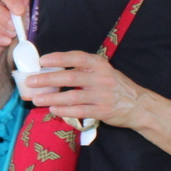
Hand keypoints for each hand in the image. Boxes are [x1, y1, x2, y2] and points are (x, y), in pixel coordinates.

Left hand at [21, 50, 148, 129]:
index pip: (77, 58)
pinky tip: (53, 110)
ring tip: (36, 99)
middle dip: (47, 79)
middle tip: (31, 81)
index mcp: (99, 65)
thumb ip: (83, 70)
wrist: (139, 105)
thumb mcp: (103, 71)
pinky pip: (80, 111)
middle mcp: (101, 78)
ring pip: (72, 97)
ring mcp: (102, 96)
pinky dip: (65, 111)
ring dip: (52, 98)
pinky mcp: (103, 111)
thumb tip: (52, 69)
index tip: (42, 60)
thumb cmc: (115, 86)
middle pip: (70, 78)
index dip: (59, 58)